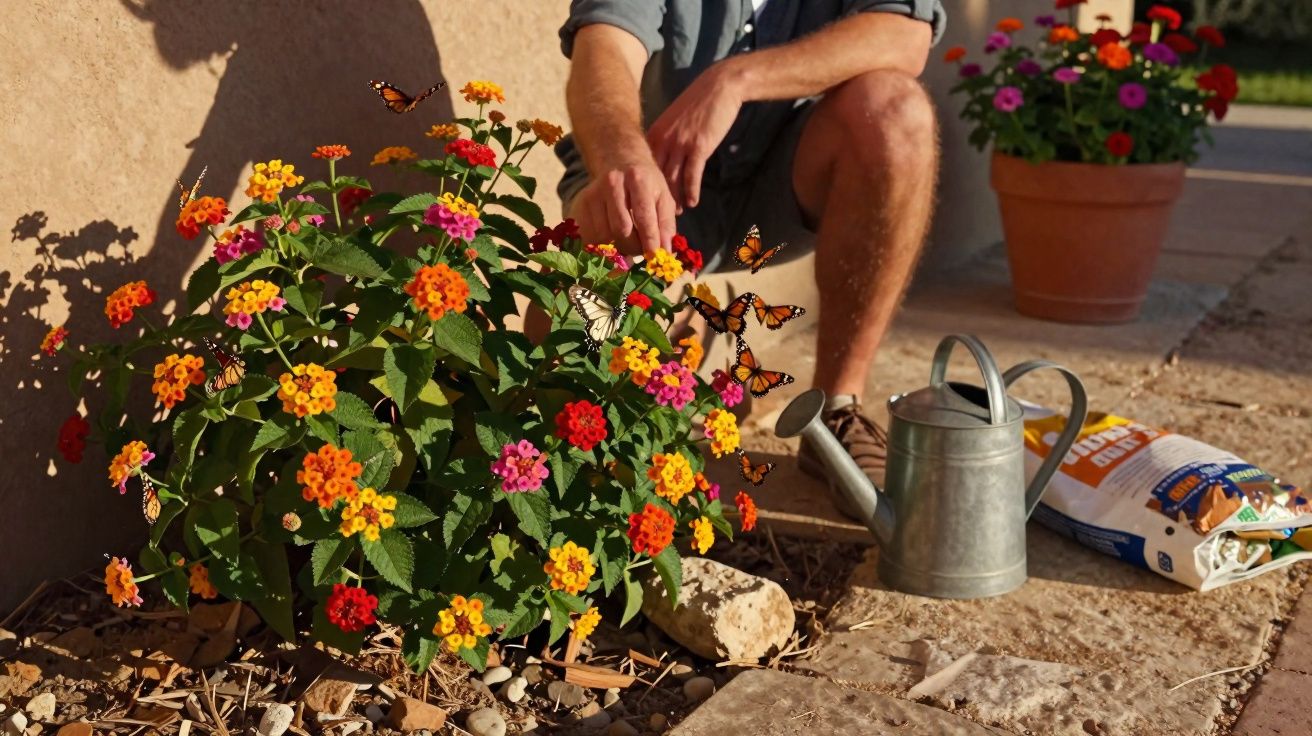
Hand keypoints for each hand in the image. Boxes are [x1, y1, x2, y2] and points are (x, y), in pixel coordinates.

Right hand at [571, 157, 676, 255]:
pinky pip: (590, 235)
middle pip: (621, 228)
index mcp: (638, 179)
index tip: (654, 256)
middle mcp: (613, 183)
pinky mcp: (581, 203)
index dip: (650, 240)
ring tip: (627, 243)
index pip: (643, 215)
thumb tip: (665, 252)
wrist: (619, 163)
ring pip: (604, 235)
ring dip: (618, 247)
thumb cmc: (646, 186)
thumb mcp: (663, 198)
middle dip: (634, 246)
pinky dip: (602, 245)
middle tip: (641, 250)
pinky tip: (611, 240)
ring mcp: (594, 192)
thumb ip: (666, 225)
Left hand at [647, 61, 744, 210]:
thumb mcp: (672, 121)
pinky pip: (692, 175)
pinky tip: (692, 203)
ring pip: (673, 179)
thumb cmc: (697, 105)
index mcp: (654, 135)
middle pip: (655, 177)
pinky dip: (691, 191)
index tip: (644, 202)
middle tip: (658, 214)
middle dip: (656, 199)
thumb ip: (664, 140)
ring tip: (677, 214)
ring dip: (675, 200)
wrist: (718, 87)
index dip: (643, 187)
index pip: (644, 168)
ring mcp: (680, 144)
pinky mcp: (698, 146)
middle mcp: (663, 141)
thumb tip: (659, 162)